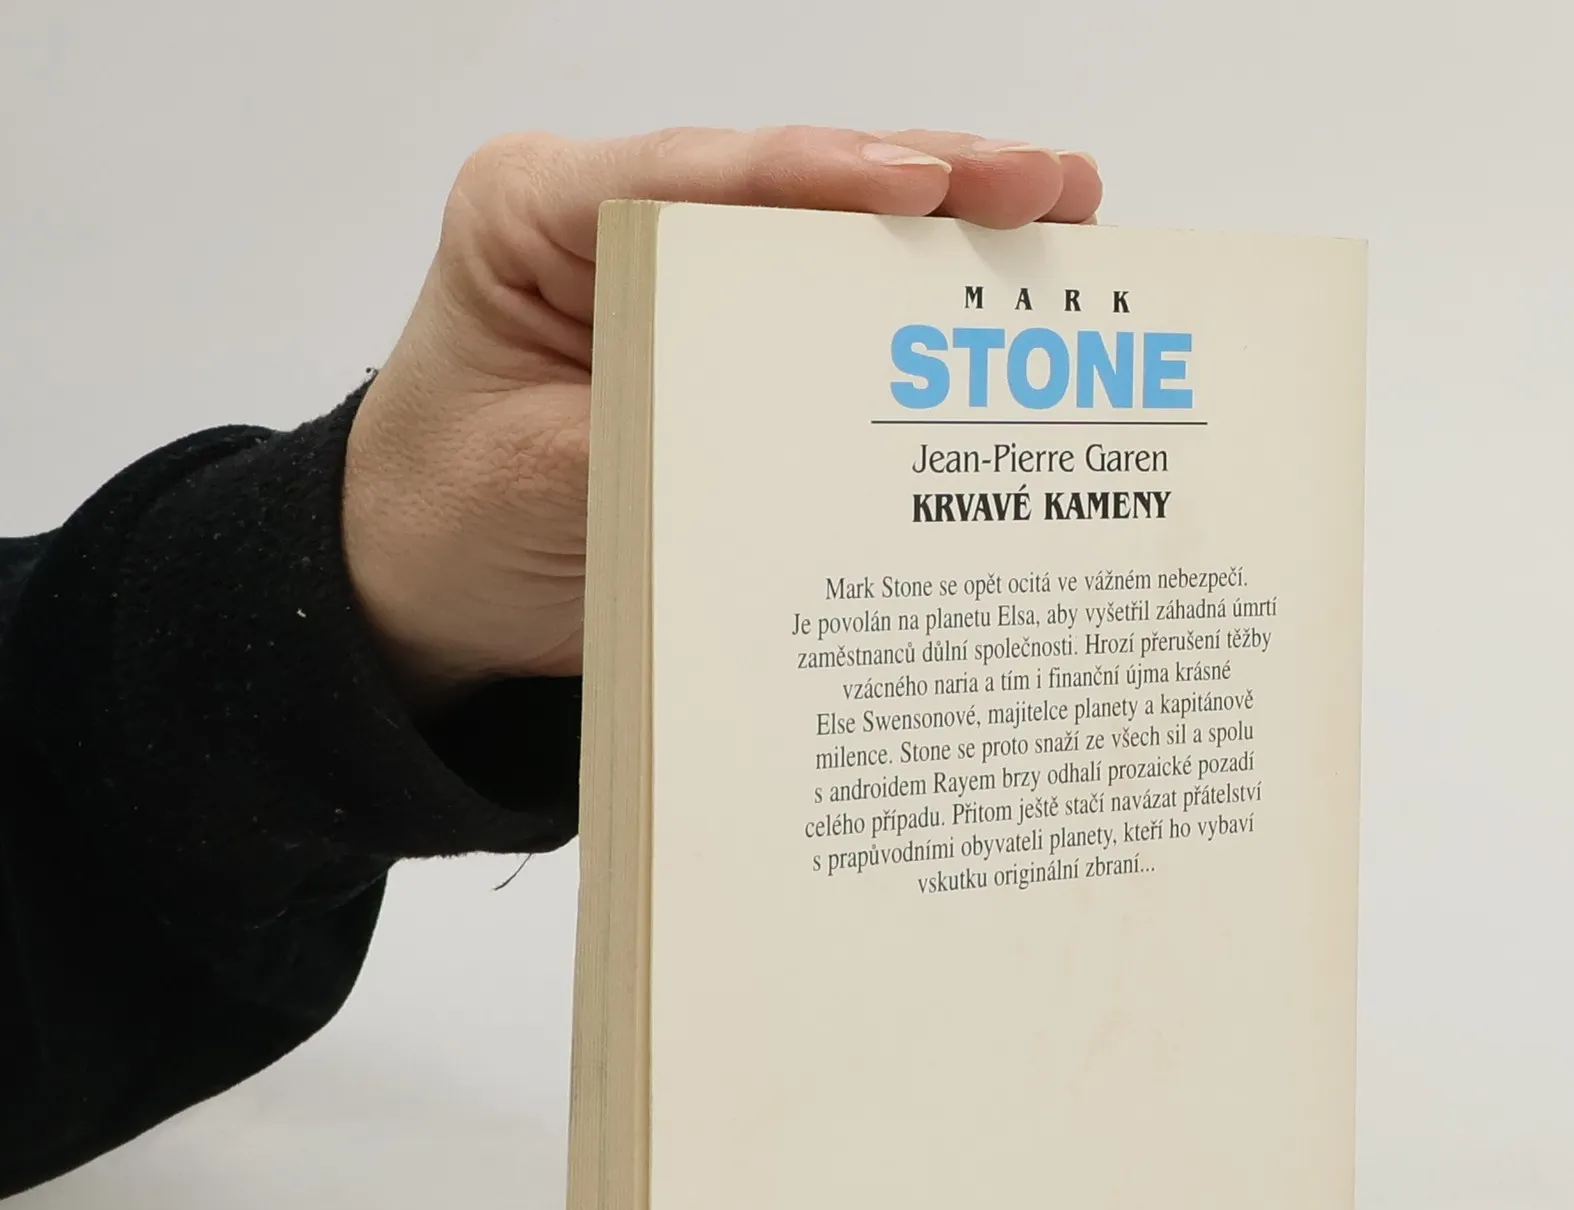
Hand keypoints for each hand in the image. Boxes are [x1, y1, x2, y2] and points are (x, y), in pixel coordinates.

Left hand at [341, 126, 1101, 707]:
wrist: (428, 589)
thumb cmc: (450, 520)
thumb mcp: (545, 481)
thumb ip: (662, 432)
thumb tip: (804, 423)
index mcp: (539, 217)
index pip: (693, 177)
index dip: (819, 175)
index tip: (930, 183)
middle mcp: (620, 227)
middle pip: (785, 189)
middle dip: (927, 186)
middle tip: (1051, 188)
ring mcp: (680, 287)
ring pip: (824, 244)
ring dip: (943, 244)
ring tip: (1065, 221)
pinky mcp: (722, 353)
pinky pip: (823, 327)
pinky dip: (911, 328)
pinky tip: (998, 316)